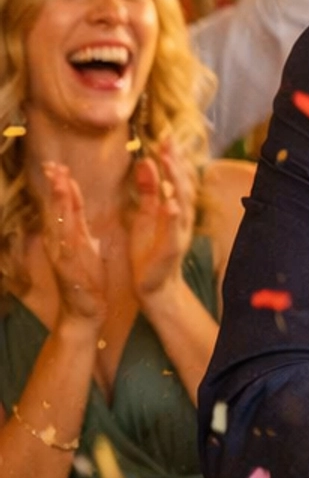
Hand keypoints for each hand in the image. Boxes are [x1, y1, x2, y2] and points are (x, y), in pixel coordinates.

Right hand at [37, 163, 105, 323]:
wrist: (84, 313)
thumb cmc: (87, 281)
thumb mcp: (87, 248)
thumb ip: (81, 228)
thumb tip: (78, 210)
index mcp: (71, 237)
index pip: (67, 207)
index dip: (64, 186)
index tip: (60, 165)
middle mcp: (62, 243)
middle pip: (58, 210)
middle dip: (57, 187)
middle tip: (53, 165)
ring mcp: (62, 256)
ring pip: (60, 224)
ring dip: (59, 202)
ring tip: (59, 182)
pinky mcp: (68, 270)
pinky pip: (66, 248)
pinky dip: (66, 231)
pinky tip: (65, 219)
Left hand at [128, 145, 196, 300]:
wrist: (154, 286)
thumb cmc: (150, 250)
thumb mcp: (146, 214)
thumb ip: (148, 190)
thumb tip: (146, 162)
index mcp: (175, 208)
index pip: (177, 177)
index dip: (173, 156)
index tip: (166, 135)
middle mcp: (182, 218)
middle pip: (183, 184)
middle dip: (176, 161)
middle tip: (168, 139)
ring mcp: (179, 233)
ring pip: (181, 202)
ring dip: (176, 181)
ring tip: (168, 160)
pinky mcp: (171, 249)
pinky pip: (174, 231)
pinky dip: (173, 217)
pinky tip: (171, 204)